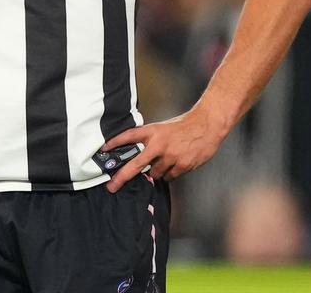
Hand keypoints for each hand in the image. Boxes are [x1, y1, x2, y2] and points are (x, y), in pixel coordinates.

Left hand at [100, 105, 227, 192]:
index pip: (129, 136)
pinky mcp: (182, 165)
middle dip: (122, 177)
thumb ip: (150, 140)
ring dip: (158, 171)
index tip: (103, 149)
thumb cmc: (184, 126)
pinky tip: (178, 163)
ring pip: (156, 174)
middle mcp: (159, 144)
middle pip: (136, 164)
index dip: (115, 142)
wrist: (207, 125)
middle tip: (112, 186)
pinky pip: (170, 177)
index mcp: (153, 132)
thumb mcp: (163, 128)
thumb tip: (137, 155)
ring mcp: (171, 156)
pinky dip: (171, 173)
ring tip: (168, 159)